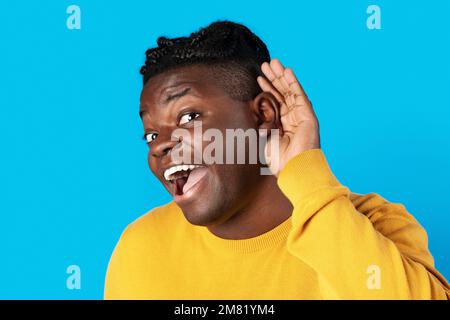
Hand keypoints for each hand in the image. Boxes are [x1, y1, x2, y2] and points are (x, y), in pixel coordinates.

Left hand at [257, 58, 319, 176]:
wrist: (293, 170)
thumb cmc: (278, 160)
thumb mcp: (263, 138)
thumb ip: (260, 123)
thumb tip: (252, 110)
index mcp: (282, 124)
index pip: (274, 101)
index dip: (267, 88)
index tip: (258, 77)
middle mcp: (292, 118)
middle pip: (282, 93)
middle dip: (274, 78)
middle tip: (265, 64)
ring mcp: (301, 116)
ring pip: (290, 91)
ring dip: (282, 76)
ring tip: (273, 62)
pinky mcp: (309, 116)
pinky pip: (300, 96)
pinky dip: (294, 83)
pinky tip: (288, 71)